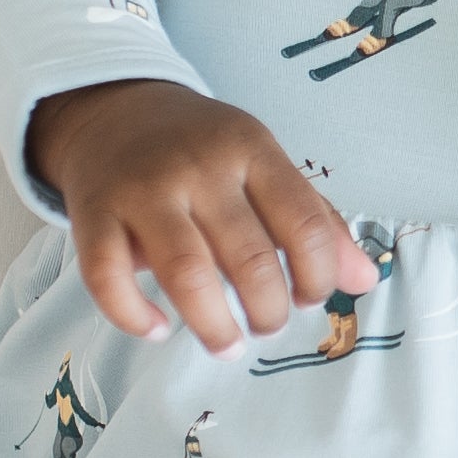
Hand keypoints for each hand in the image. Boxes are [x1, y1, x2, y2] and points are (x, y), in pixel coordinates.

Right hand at [26, 80, 373, 351]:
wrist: (112, 112)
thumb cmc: (202, 151)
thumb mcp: (264, 166)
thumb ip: (315, 221)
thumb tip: (364, 281)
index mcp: (251, 150)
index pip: (304, 224)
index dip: (319, 276)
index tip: (309, 298)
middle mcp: (199, 168)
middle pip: (250, 258)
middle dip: (270, 311)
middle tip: (268, 324)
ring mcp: (143, 190)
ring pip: (187, 275)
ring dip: (215, 326)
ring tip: (228, 344)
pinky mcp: (93, 214)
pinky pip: (108, 278)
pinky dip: (134, 317)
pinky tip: (157, 330)